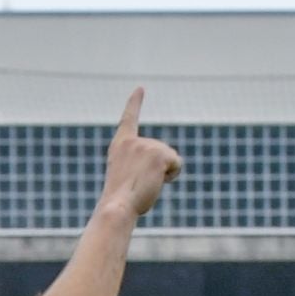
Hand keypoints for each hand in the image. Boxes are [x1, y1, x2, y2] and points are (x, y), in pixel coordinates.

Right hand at [101, 88, 181, 218]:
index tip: (140, 88)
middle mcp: (134, 141)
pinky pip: (177, 164)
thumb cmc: (120, 202)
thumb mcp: (126, 178)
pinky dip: (172, 175)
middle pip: (160, 151)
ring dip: (163, 174)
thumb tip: (167, 166)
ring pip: (170, 159)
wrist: (117, 206)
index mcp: (120, 145)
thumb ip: (140, 165)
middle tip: (138, 184)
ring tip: (144, 185)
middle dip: (157, 169)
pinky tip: (156, 181)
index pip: (129, 120)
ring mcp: (147, 145)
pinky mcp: (159, 154)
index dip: (135, 103)